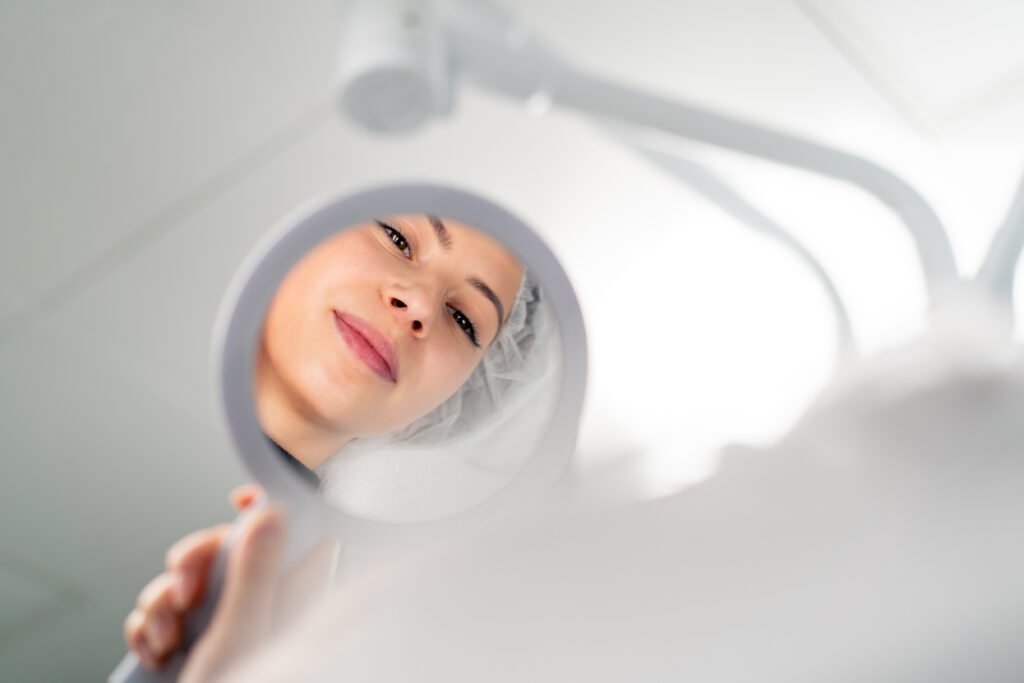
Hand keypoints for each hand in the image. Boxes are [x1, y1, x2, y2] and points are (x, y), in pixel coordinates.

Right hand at [123, 485, 284, 681]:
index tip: (238, 498)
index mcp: (293, 602)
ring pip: (194, 579)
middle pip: (231, 549)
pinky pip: (168, 611)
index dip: (271, 509)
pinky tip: (156, 652)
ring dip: (166, 601)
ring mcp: (225, 627)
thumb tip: (274, 512)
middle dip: (194, 562)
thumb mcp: (240, 638)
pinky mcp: (192, 644)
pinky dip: (153, 626)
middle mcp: (262, 609)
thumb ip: (257, 573)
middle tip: (183, 590)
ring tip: (167, 640)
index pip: (299, 534)